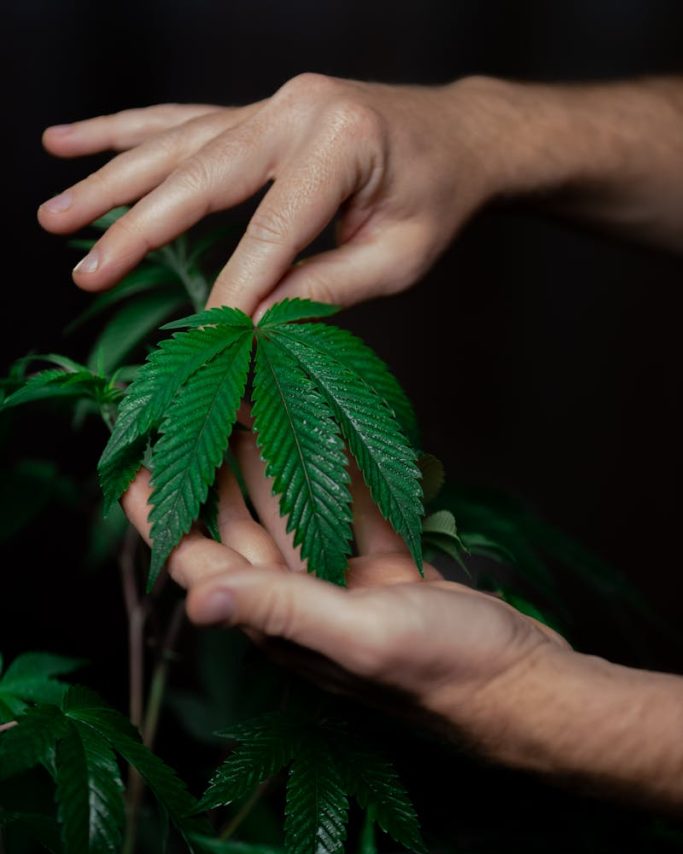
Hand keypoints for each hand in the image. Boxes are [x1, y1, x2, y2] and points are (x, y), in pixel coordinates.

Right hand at [38, 75, 505, 315]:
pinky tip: (70, 141)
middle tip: (86, 272)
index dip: (234, 290)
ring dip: (110, 181)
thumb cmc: (438, 199)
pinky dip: (123, 132)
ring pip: (175, 144)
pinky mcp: (257, 111)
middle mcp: (296, 109)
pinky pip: (180, 120)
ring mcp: (272, 102)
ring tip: (54, 215)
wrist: (459, 136)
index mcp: (341, 143)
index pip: (270, 231)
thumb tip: (258, 323)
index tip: (203, 338)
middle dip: (137, 228)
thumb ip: (327, 287)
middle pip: (199, 175)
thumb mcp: (400, 257)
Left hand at [122, 429, 567, 746]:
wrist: (531, 689)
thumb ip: (285, 612)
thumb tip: (196, 601)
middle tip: (192, 403)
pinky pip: (348, 512)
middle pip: (238, 524)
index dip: (158, 507)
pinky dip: (334, 473)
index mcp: (278, 622)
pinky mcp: (386, 573)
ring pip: (292, 509)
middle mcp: (299, 603)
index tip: (129, 450)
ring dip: (268, 459)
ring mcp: (344, 585)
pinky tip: (323, 432)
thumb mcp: (363, 637)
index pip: (196, 557)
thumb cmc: (450, 673)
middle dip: (211, 467)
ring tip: (244, 400)